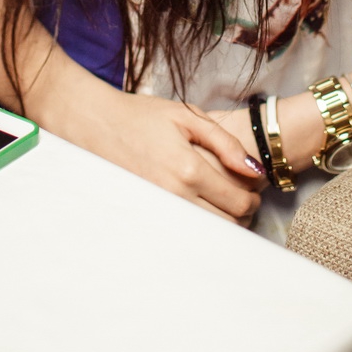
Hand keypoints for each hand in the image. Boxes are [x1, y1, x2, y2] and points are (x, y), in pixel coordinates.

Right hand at [67, 86, 263, 224]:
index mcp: (188, 169)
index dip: (254, 198)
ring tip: (222, 203)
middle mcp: (174, 195)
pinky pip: (182, 233)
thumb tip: (255, 170)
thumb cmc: (142, 116)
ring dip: (223, 224)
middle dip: (242, 214)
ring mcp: (158, 210)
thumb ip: (225, 142)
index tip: (253, 188)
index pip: (238, 202)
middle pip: (226, 226)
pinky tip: (198, 209)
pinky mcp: (146, 216)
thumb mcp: (188, 116)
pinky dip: (197, 227)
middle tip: (243, 197)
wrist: (96, 124)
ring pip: (206, 235)